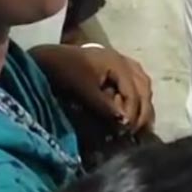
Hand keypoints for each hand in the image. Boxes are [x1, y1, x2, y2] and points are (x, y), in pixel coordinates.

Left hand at [35, 44, 154, 131]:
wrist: (48, 58)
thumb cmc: (64, 71)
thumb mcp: (83, 90)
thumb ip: (104, 105)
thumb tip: (124, 123)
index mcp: (117, 63)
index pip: (133, 92)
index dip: (133, 113)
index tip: (126, 132)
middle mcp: (124, 60)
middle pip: (143, 88)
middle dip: (142, 111)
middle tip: (136, 132)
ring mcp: (121, 61)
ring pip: (143, 84)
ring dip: (143, 104)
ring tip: (140, 124)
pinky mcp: (116, 66)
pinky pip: (136, 81)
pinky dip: (138, 96)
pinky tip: (134, 109)